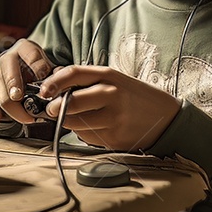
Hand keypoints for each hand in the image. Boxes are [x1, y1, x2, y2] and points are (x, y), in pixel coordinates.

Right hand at [0, 38, 56, 123]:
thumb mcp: (46, 64)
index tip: (45, 85)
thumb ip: (54, 73)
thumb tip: (61, 82)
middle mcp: (8, 58)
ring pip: (1, 91)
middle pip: (9, 71)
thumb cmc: (37, 68)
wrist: (17, 66)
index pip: (32, 56)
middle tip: (19, 97)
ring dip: (12, 108)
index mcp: (25, 48)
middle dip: (13, 85)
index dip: (39, 70)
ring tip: (27, 119)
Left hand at [38, 65, 181, 150]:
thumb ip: (88, 82)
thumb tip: (55, 88)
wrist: (168, 117)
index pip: (73, 74)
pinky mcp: (114, 137)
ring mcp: (113, 118)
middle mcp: (111, 95)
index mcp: (109, 75)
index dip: (52, 83)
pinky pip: (87, 136)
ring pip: (75, 123)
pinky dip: (84, 133)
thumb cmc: (135, 97)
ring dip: (68, 122)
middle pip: (70, 102)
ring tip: (75, 118)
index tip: (43, 91)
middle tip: (50, 110)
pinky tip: (95, 128)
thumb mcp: (116, 80)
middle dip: (54, 108)